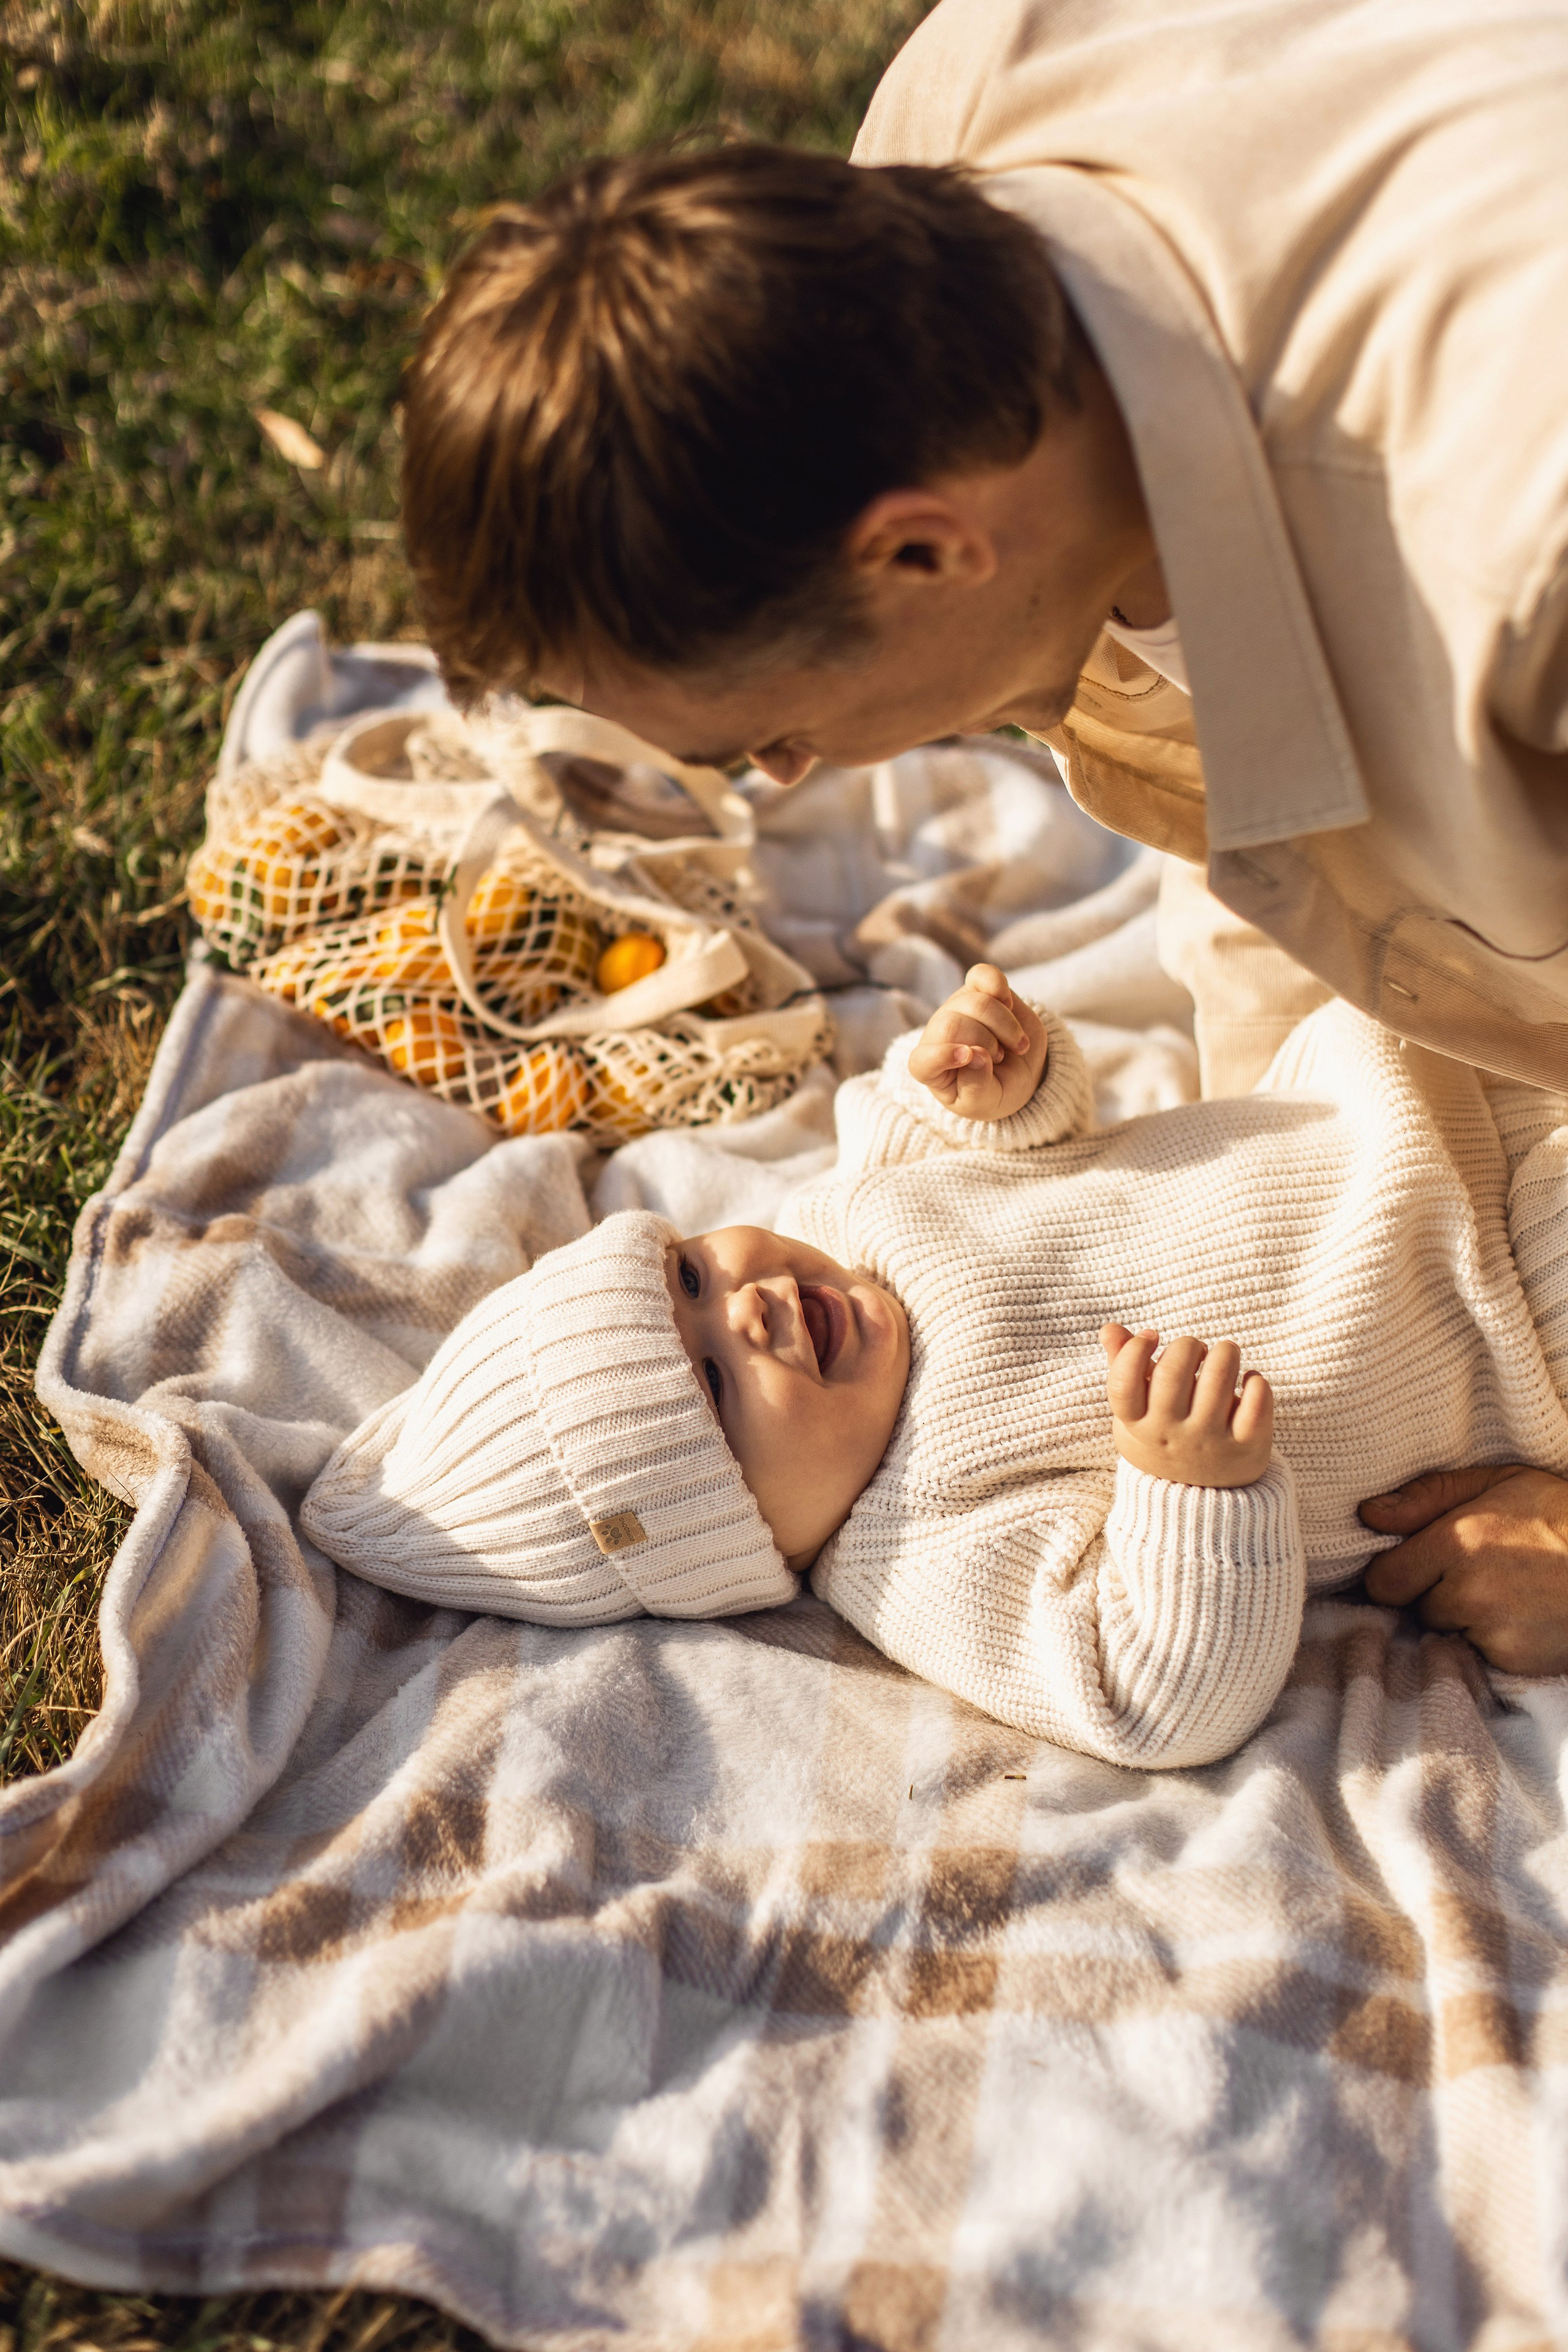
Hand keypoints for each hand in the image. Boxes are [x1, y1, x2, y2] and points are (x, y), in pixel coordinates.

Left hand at [907, 963, 1047, 1121]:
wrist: (1020, 1070)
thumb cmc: (994, 1091)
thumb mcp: (985, 1103)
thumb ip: (977, 1086)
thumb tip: (975, 1056)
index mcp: (930, 1069)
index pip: (923, 1060)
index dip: (944, 1057)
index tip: (972, 1058)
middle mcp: (937, 1034)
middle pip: (953, 1025)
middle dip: (986, 1043)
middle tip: (1000, 1057)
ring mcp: (957, 1007)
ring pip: (976, 1003)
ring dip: (1005, 1026)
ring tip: (1014, 1044)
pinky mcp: (979, 989)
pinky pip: (983, 974)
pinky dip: (999, 986)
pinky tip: (1009, 1004)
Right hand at [1102, 1324, 1273, 1487]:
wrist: (1199, 1501)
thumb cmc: (1163, 1438)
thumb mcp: (1136, 1413)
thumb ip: (1123, 1368)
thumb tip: (1110, 1329)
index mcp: (1136, 1425)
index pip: (1123, 1383)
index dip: (1134, 1350)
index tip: (1151, 1337)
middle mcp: (1170, 1435)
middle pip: (1172, 1372)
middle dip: (1188, 1345)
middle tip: (1196, 1349)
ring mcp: (1209, 1443)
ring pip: (1219, 1377)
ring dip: (1225, 1352)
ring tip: (1225, 1354)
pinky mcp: (1246, 1448)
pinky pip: (1257, 1402)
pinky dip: (1256, 1382)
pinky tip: (1248, 1381)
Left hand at [1359, 1465, 1567, 1674]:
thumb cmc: (1560, 1514)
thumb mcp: (1498, 1482)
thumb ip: (1428, 1496)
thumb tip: (1367, 1514)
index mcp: (1457, 1541)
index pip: (1383, 1581)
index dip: (1396, 1574)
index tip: (1417, 1565)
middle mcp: (1468, 1590)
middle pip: (1413, 1608)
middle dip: (1431, 1593)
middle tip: (1473, 1573)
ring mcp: (1492, 1630)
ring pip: (1445, 1632)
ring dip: (1462, 1618)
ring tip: (1503, 1592)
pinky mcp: (1513, 1659)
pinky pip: (1478, 1653)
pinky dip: (1491, 1640)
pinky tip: (1519, 1616)